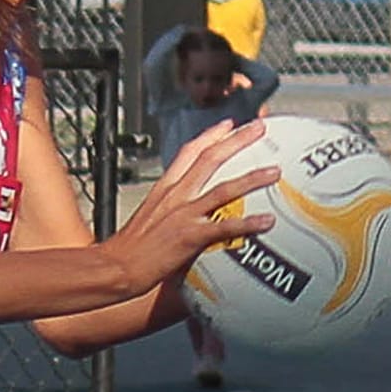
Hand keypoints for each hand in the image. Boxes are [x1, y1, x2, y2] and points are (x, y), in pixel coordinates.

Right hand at [105, 119, 276, 296]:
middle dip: (237, 140)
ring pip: (223, 189)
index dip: (211, 136)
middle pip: (210, 158)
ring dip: (251, 178)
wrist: (116, 266)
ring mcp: (183, 214)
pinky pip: (224, 227)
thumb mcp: (147, 219)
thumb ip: (169, 211)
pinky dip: (247, 223)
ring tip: (274, 172)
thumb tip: (186, 216)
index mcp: (164, 188)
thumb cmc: (129, 250)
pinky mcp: (189, 236)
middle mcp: (175, 195)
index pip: (189, 152)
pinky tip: (266, 222)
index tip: (229, 124)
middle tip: (259, 128)